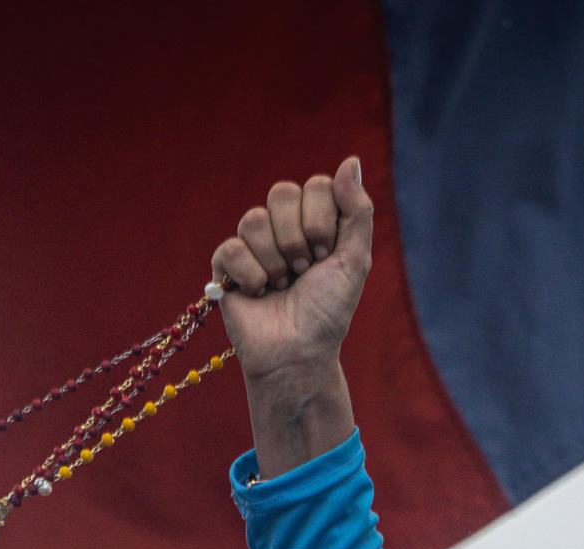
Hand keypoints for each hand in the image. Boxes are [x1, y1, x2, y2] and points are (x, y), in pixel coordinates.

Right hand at [210, 156, 373, 476]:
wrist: (298, 352)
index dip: (322, 221)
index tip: (327, 255)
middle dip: (299, 238)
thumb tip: (351, 160)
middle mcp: (284, 227)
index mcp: (316, 221)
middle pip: (281, 192)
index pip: (315, 185)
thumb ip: (357, 210)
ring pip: (253, 220)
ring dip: (276, 262)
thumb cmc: (329, 311)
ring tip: (282, 285)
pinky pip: (231, 248)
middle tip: (305, 270)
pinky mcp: (226, 264)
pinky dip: (251, 276)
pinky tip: (259, 293)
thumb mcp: (355, 259)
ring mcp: (254, 244)